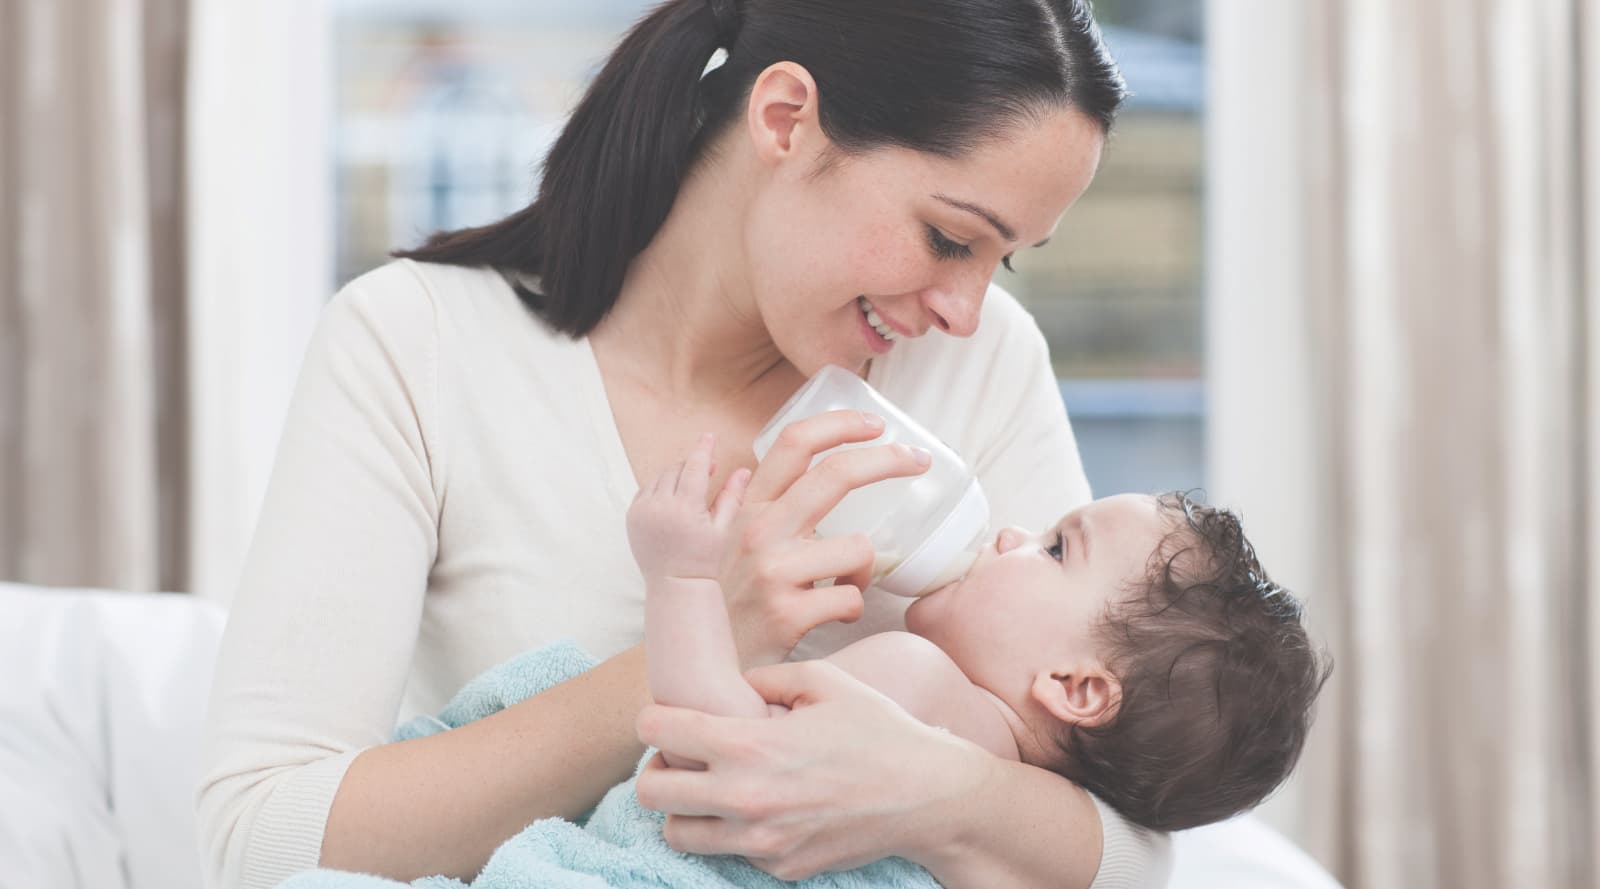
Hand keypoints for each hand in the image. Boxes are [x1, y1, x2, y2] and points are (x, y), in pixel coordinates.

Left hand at [626, 434, 750, 581]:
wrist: (675, 585)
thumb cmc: (703, 559)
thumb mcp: (722, 528)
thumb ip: (731, 496)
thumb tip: (743, 470)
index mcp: (685, 509)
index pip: (695, 467)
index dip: (703, 449)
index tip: (709, 437)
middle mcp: (660, 507)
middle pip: (676, 470)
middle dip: (691, 466)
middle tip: (707, 470)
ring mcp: (642, 512)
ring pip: (659, 478)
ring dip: (675, 476)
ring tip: (690, 489)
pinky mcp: (631, 517)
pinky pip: (645, 490)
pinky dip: (658, 488)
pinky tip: (671, 499)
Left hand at [634, 660, 988, 880]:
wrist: (926, 796)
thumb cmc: (878, 731)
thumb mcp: (824, 682)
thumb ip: (766, 676)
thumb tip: (733, 686)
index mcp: (749, 745)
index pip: (658, 731)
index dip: (654, 719)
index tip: (665, 718)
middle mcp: (745, 798)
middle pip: (651, 792)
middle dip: (656, 768)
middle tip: (680, 757)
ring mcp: (760, 841)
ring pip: (678, 832)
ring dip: (684, 808)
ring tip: (710, 788)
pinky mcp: (778, 867)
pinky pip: (729, 851)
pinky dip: (733, 831)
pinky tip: (763, 807)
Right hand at [720, 410, 930, 666]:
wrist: (699, 664)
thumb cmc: (726, 601)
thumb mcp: (727, 542)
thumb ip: (752, 507)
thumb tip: (771, 470)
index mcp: (748, 507)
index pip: (793, 443)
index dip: (839, 424)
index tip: (875, 423)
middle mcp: (759, 531)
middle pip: (836, 473)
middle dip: (888, 460)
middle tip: (919, 460)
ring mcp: (773, 573)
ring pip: (860, 547)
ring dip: (863, 568)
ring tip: (841, 585)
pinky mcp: (787, 615)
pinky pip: (852, 598)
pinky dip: (851, 607)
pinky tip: (831, 614)